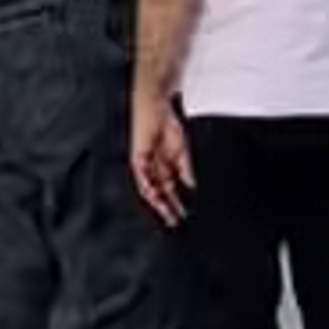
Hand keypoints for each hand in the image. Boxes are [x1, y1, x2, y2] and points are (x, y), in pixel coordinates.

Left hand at [131, 83, 191, 228]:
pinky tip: (153, 195)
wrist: (156, 106)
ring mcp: (145, 164)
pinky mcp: (137, 157)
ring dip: (158, 202)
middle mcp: (154, 169)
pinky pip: (141, 176)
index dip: (175, 205)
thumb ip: (186, 170)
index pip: (169, 191)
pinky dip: (147, 186)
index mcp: (165, 167)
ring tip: (166, 214)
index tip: (183, 217)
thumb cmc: (168, 123)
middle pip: (160, 194)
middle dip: (167, 209)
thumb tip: (191, 187)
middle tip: (175, 223)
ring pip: (150, 189)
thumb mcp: (182, 152)